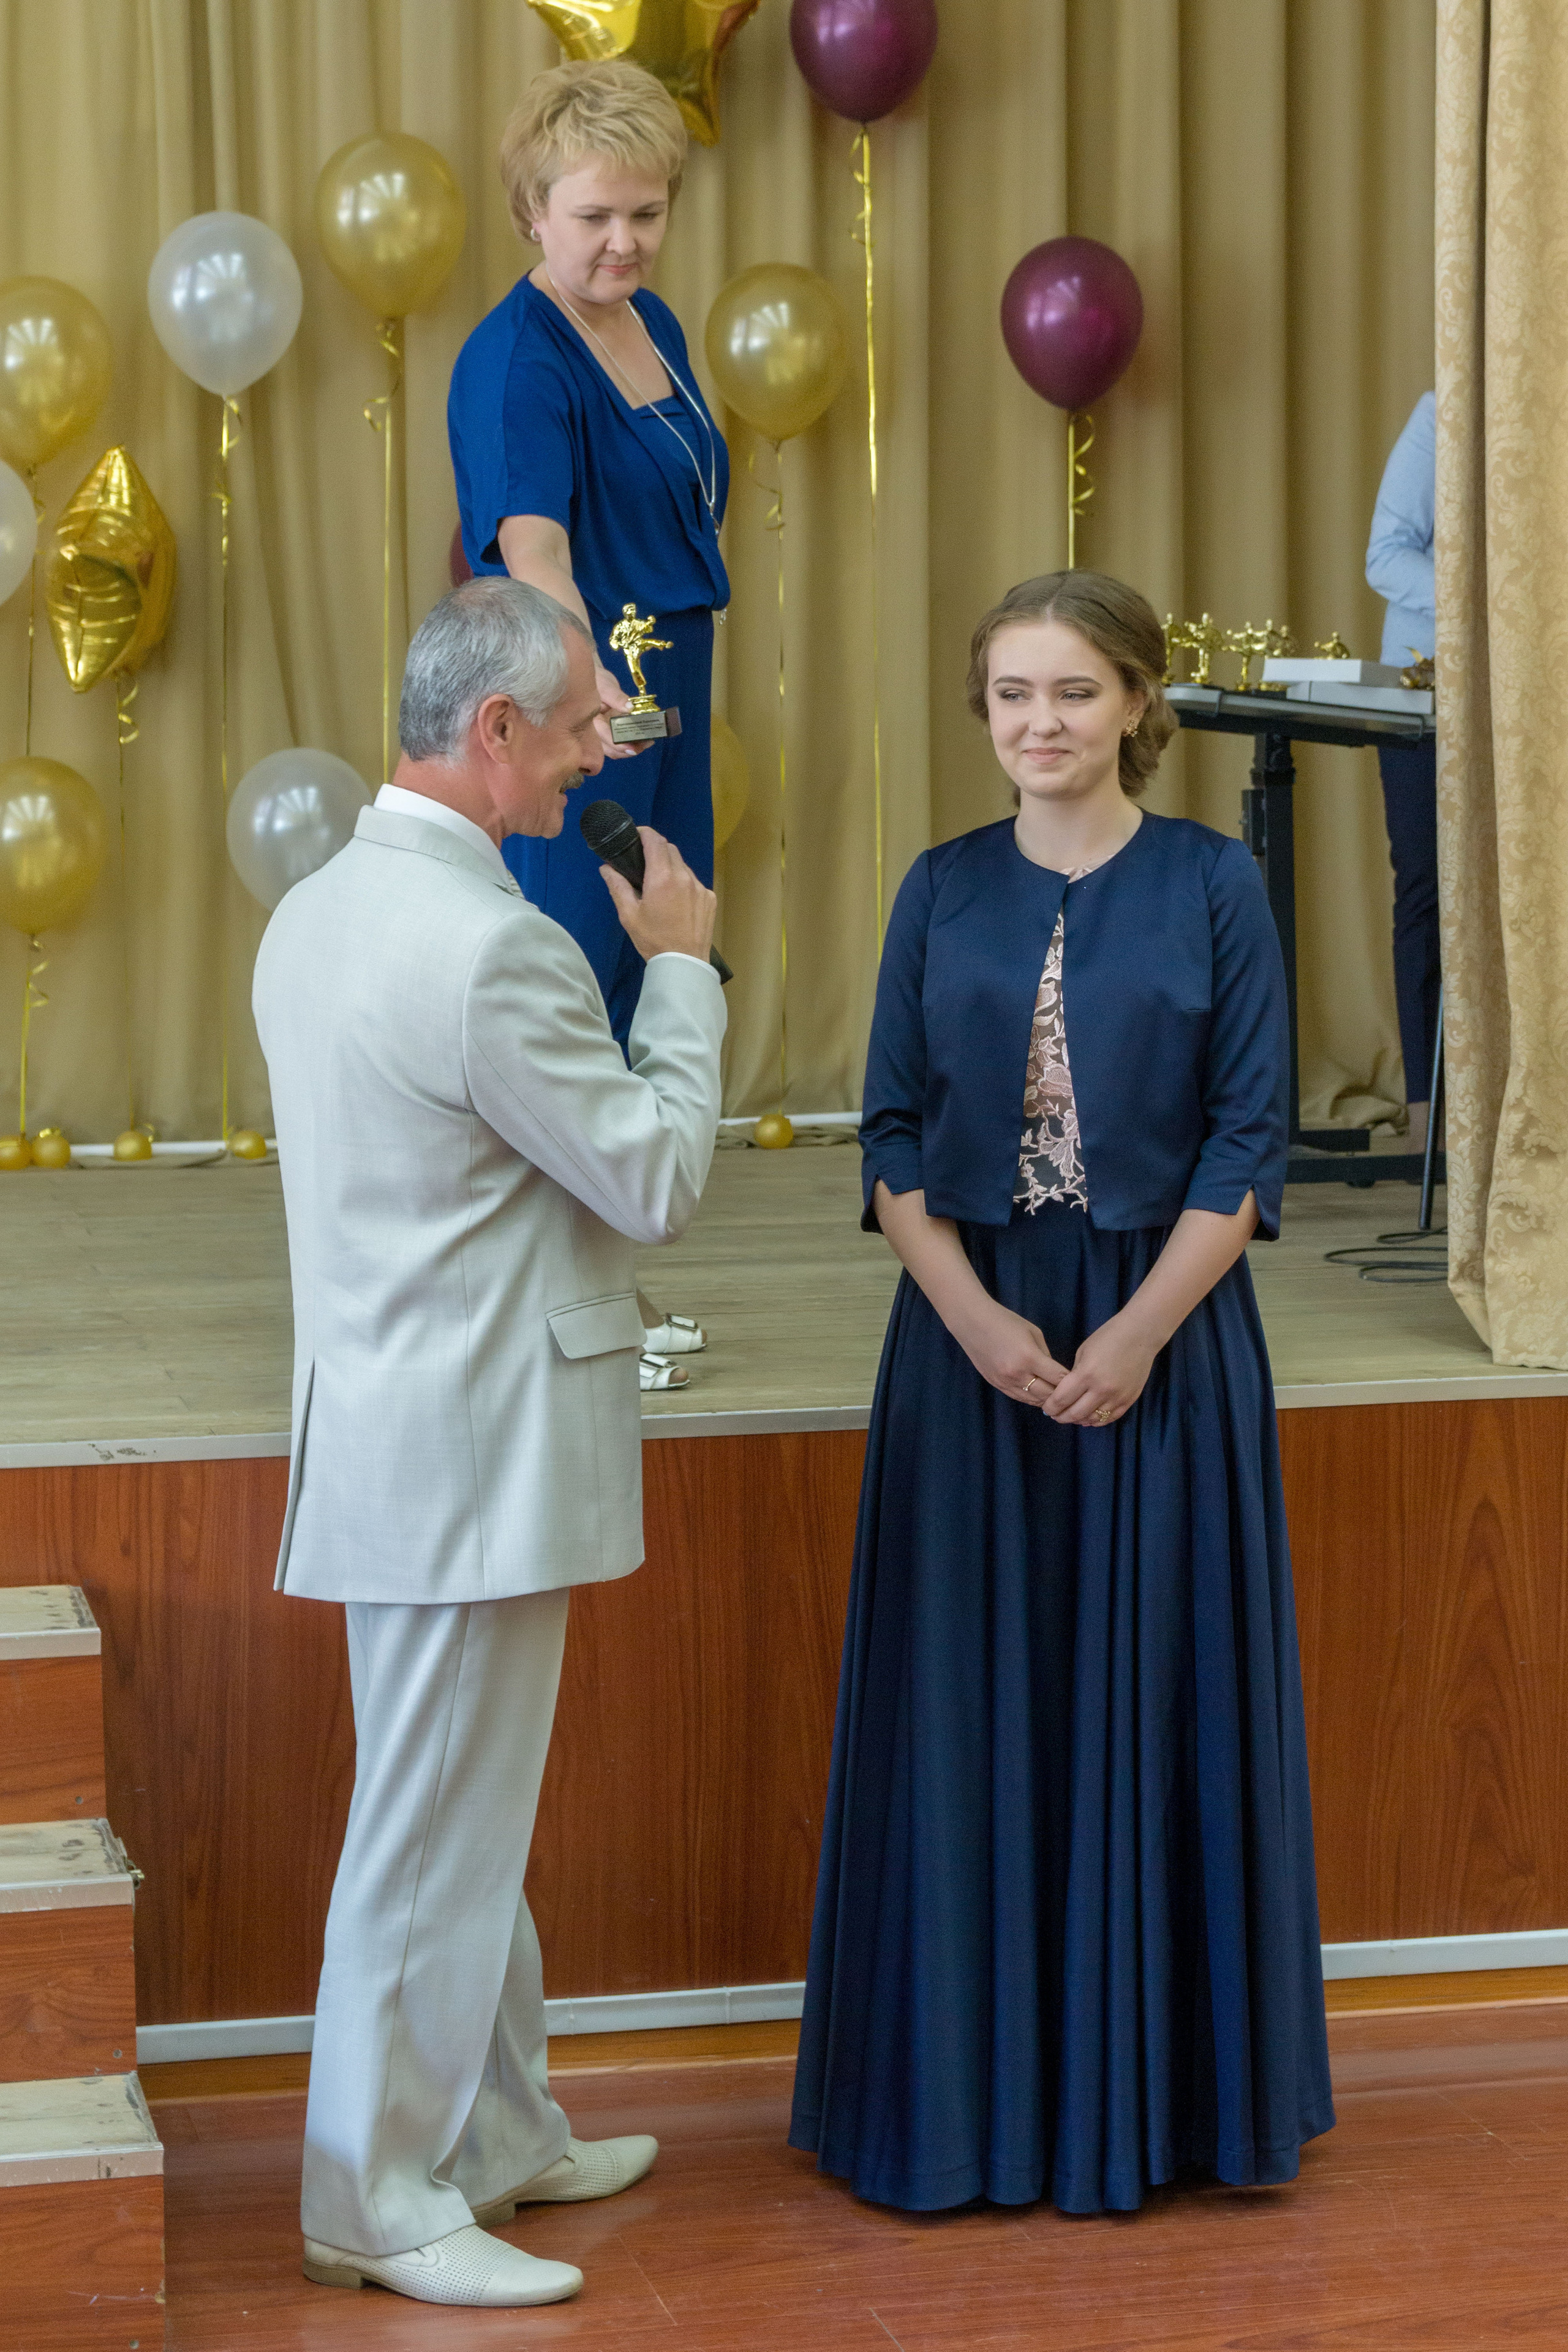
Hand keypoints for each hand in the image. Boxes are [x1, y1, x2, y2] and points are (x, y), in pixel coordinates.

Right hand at [594, 662, 646, 759]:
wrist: (594, 679)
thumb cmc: (597, 681)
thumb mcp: (606, 687)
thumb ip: (616, 697)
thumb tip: (630, 707)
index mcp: (591, 721)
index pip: (603, 737)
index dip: (618, 745)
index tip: (633, 748)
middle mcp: (595, 731)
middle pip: (610, 749)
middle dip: (628, 750)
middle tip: (647, 743)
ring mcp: (603, 734)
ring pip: (615, 750)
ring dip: (631, 749)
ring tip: (648, 741)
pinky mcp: (610, 732)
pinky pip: (620, 743)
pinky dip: (631, 743)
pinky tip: (644, 738)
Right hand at [599, 826, 715, 963]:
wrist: (684, 964)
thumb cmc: (653, 940)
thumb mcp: (629, 915)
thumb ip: (617, 886)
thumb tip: (607, 868)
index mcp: (662, 878)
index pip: (655, 841)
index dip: (645, 833)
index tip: (636, 834)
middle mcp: (684, 877)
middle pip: (670, 850)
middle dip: (656, 849)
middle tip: (643, 860)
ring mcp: (700, 887)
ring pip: (683, 866)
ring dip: (670, 867)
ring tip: (659, 884)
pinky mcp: (709, 898)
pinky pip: (694, 882)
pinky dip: (683, 883)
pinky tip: (676, 900)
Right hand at [951, 1297, 1067, 1408]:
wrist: (973, 1323)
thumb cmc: (1006, 1321)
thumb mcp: (1033, 1333)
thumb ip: (1045, 1355)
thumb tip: (1054, 1373)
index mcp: (1030, 1357)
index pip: (1058, 1379)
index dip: (1071, 1381)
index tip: (1079, 1381)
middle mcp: (1018, 1374)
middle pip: (1048, 1395)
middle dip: (1061, 1394)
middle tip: (1070, 1393)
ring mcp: (1005, 1382)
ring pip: (1034, 1401)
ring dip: (1047, 1399)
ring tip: (1057, 1397)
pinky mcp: (997, 1385)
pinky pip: (1020, 1398)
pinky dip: (1032, 1398)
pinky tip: (1039, 1394)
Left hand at [1044, 1310, 1156, 1427]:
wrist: (1140, 1335)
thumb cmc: (1108, 1337)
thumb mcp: (1083, 1352)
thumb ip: (1074, 1374)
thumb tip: (1067, 1393)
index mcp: (1086, 1374)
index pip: (1062, 1399)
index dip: (1051, 1407)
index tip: (1046, 1409)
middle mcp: (1101, 1390)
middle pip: (1075, 1414)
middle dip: (1061, 1417)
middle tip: (1055, 1416)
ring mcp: (1117, 1397)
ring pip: (1092, 1419)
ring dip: (1079, 1421)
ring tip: (1071, 1417)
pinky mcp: (1129, 1400)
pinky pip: (1110, 1418)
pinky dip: (1097, 1421)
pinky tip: (1089, 1418)